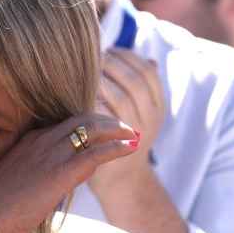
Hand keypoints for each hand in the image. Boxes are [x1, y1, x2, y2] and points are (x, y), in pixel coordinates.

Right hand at [0, 113, 140, 232]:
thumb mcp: (16, 187)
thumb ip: (36, 180)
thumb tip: (53, 188)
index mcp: (28, 142)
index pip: (64, 126)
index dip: (86, 126)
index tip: (101, 131)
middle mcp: (41, 141)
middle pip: (81, 119)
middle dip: (106, 121)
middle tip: (123, 128)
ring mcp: (51, 154)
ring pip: (92, 129)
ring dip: (116, 129)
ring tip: (132, 134)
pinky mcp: (61, 171)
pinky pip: (97, 152)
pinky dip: (117, 147)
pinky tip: (131, 147)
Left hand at [91, 49, 164, 197]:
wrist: (120, 183)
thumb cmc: (124, 140)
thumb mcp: (140, 114)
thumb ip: (142, 88)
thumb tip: (149, 59)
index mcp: (158, 107)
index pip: (147, 72)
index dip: (127, 57)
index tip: (109, 49)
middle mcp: (150, 120)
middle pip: (134, 81)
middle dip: (111, 64)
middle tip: (91, 56)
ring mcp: (135, 134)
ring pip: (120, 97)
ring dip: (100, 80)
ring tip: (82, 71)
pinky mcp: (114, 146)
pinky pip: (102, 117)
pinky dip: (91, 101)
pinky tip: (75, 93)